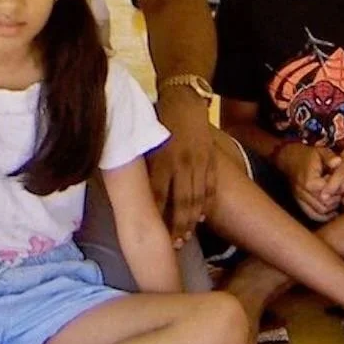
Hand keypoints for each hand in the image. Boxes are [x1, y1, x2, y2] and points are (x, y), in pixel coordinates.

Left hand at [147, 87, 216, 245]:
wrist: (184, 99)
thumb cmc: (159, 120)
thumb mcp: (148, 140)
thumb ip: (145, 164)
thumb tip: (133, 188)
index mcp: (163, 158)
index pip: (159, 194)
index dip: (157, 216)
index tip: (153, 234)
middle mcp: (182, 163)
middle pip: (181, 202)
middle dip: (178, 226)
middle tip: (174, 245)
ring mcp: (199, 162)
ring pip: (197, 198)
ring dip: (192, 220)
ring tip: (187, 237)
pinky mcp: (210, 160)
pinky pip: (210, 187)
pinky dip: (207, 204)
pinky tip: (202, 218)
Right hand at [277, 144, 338, 221]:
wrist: (290, 159)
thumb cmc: (308, 155)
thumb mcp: (321, 152)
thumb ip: (330, 157)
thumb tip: (338, 162)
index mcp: (310, 181)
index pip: (329, 192)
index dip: (338, 189)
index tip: (341, 182)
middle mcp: (303, 193)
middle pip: (326, 205)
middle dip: (336, 200)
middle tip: (342, 192)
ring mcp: (300, 199)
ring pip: (320, 212)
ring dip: (331, 208)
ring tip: (337, 199)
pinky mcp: (299, 203)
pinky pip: (313, 215)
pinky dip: (324, 216)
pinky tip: (332, 211)